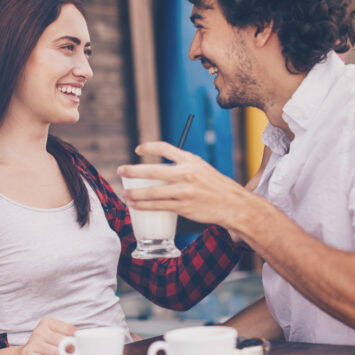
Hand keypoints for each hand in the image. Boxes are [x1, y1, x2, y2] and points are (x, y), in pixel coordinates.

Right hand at [19, 317, 75, 354]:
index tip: (72, 346)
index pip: (71, 331)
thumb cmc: (47, 347)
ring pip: (58, 354)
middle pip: (66, 343)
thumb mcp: (58, 337)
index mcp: (48, 321)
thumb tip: (83, 344)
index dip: (75, 342)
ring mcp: (33, 341)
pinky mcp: (27, 353)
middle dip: (69, 353)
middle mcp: (40, 329)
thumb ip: (69, 337)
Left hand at [117, 141, 251, 228]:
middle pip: (152, 170)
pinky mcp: (184, 207)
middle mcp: (186, 174)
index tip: (138, 150)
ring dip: (135, 193)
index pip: (164, 148)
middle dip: (132, 170)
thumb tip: (161, 169)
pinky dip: (144, 206)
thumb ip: (183, 166)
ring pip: (152, 192)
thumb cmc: (216, 187)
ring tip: (125, 193)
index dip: (148, 147)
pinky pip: (159, 206)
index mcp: (190, 160)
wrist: (234, 204)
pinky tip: (135, 205)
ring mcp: (184, 191)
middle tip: (121, 171)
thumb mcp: (201, 168)